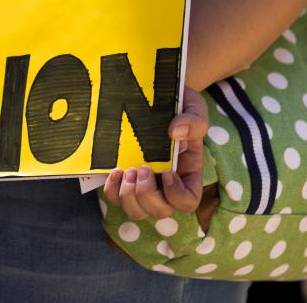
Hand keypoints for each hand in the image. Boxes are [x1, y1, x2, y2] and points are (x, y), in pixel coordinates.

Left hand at [103, 88, 208, 219]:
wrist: (156, 94)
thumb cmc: (179, 105)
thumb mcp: (194, 107)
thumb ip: (194, 120)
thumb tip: (175, 133)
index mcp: (187, 173)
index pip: (188, 202)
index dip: (176, 195)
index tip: (167, 173)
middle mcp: (166, 184)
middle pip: (160, 211)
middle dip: (148, 195)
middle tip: (142, 168)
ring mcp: (143, 183)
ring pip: (137, 211)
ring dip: (129, 196)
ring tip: (127, 171)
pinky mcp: (123, 177)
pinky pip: (115, 198)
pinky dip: (112, 190)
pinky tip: (114, 171)